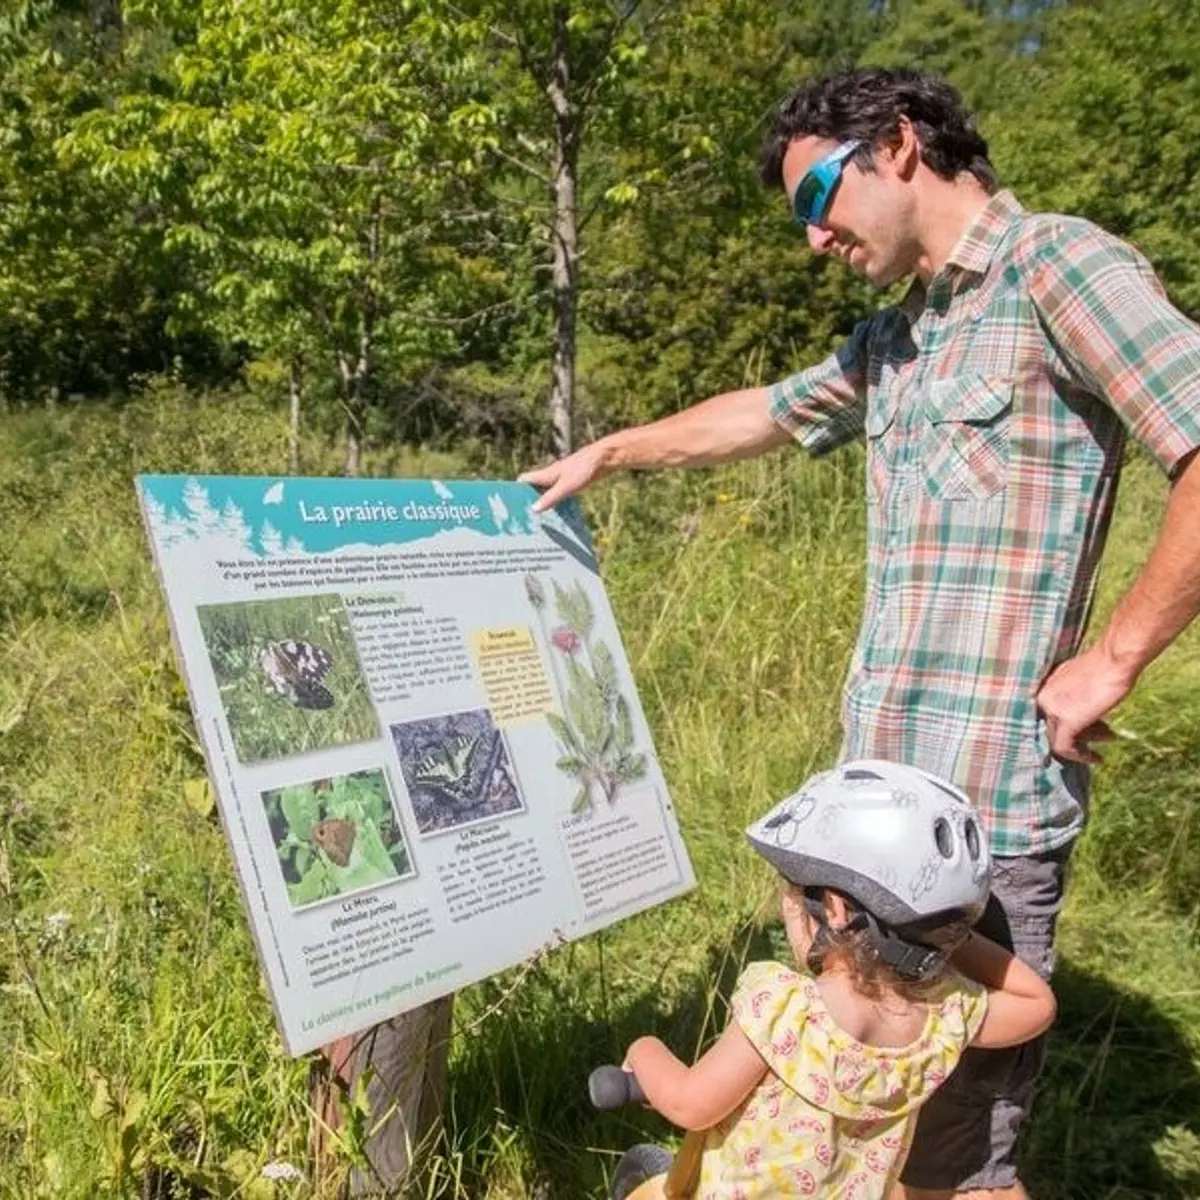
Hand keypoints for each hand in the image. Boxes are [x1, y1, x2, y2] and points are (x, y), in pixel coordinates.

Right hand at [518, 440, 613, 511]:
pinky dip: (556, 503)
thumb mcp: (566, 487)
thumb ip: (551, 498)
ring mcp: (561, 479)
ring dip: (543, 503)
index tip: (511, 504)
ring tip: (540, 520)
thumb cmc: (584, 469)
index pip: (524, 480)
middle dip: (528, 500)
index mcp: (546, 474)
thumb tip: (533, 509)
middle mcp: (551, 476)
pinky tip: (560, 515)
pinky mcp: (572, 482)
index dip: (516, 490)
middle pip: (534, 488)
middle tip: (525, 517)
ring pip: (547, 492)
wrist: (603, 459)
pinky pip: (559, 494)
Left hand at [1035, 646, 1134, 763]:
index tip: (1091, 728)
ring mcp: (1051, 709)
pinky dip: (1080, 756)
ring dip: (1087, 741)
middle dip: (1083, 732)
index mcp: (1045, 686)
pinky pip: (1064, 747)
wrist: (1114, 659)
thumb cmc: (1106, 665)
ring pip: (1060, 738)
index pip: (1052, 714)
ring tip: (1110, 737)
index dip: (1073, 723)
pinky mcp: (1064, 721)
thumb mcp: (1083, 682)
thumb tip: (1082, 713)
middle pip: (1056, 726)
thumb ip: (1075, 697)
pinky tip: (1097, 758)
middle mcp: (1042, 697)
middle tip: (1106, 733)